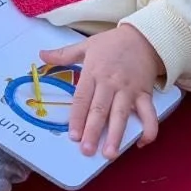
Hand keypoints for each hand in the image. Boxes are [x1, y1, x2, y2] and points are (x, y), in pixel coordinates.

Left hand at [40, 25, 164, 159]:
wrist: (144, 36)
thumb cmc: (113, 43)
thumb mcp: (87, 45)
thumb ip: (64, 54)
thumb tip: (41, 55)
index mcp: (93, 72)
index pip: (82, 98)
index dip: (77, 118)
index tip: (73, 136)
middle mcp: (110, 83)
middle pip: (100, 110)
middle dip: (93, 132)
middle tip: (87, 151)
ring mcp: (129, 89)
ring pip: (121, 115)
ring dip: (116, 135)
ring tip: (110, 153)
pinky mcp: (145, 93)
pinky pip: (149, 113)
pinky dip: (148, 128)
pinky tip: (141, 142)